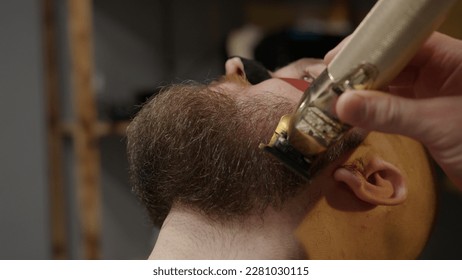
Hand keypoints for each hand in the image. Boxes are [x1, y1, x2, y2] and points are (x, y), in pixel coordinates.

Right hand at [324, 32, 461, 188]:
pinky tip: (353, 115)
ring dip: (365, 94)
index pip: (404, 41)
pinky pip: (394, 109)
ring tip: (335, 98)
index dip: (370, 47)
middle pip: (393, 63)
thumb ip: (390, 114)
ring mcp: (434, 96)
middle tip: (330, 82)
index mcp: (454, 60)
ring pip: (391, 87)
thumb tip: (343, 104)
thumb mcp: (437, 125)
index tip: (339, 58)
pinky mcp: (427, 118)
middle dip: (361, 72)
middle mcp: (442, 73)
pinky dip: (374, 112)